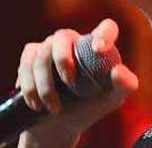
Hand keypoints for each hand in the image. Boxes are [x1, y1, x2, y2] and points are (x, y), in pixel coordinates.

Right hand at [16, 19, 138, 147]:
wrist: (60, 123)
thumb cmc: (91, 106)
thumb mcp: (112, 99)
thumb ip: (125, 85)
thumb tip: (118, 71)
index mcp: (98, 45)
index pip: (107, 28)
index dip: (103, 34)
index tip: (99, 50)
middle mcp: (73, 41)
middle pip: (62, 36)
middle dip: (63, 60)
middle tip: (70, 85)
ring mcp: (50, 47)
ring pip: (41, 53)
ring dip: (45, 85)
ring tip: (54, 108)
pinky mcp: (31, 57)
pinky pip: (26, 61)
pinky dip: (29, 85)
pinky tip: (35, 102)